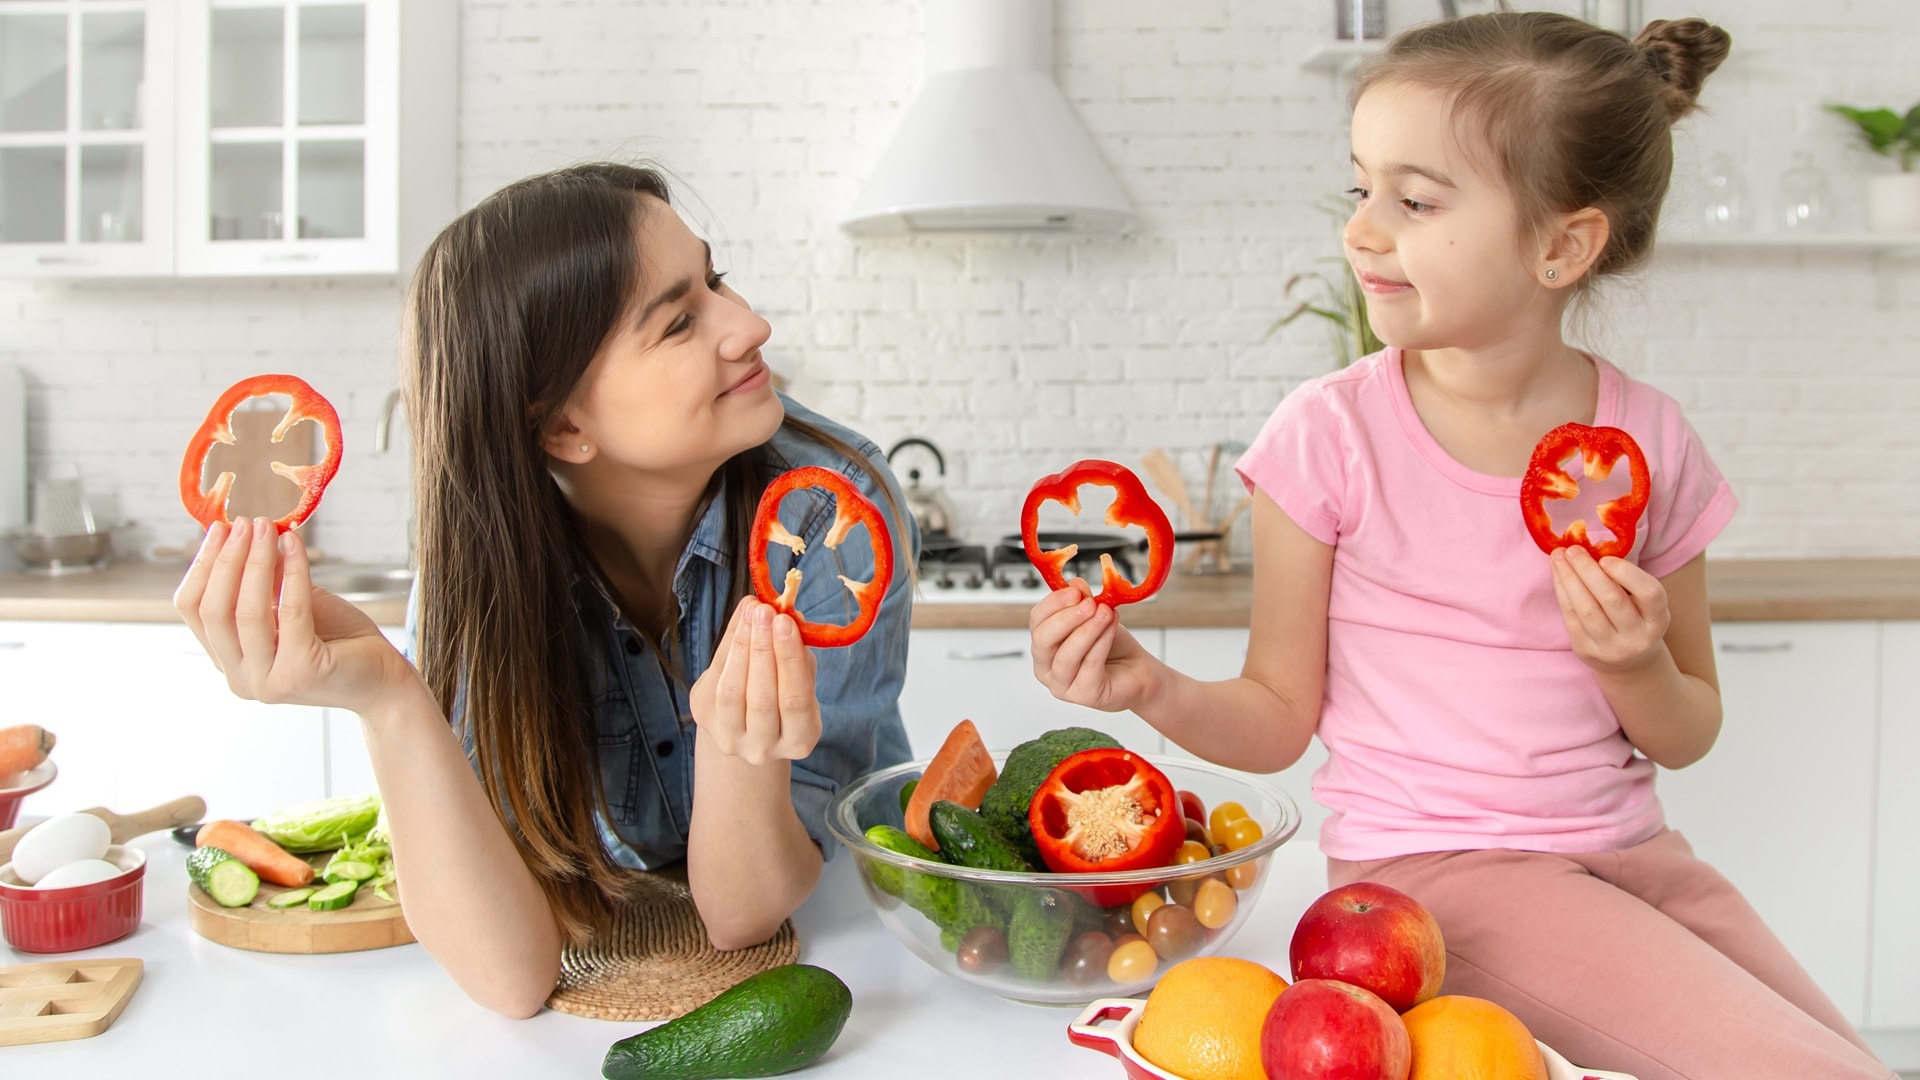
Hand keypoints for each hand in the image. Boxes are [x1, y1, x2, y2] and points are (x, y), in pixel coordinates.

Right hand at [173, 517, 417, 713]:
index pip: (194, 610)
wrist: (383, 679)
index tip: (220, 529)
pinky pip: (290, 612)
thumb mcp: (292, 604)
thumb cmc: (338, 640)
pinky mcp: (301, 672)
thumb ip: (266, 581)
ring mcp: (268, 681)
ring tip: (268, 528)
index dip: (203, 565)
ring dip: (256, 562)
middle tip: (247, 522)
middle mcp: (241, 679)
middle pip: (214, 610)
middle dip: (228, 560)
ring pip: (247, 612)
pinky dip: (293, 573)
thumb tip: (246, 534)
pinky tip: (295, 546)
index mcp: (228, 661)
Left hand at [689, 597, 820, 765]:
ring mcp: (731, 740)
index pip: (796, 700)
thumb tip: (786, 613)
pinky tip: (740, 624)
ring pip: (733, 692)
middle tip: (765, 611)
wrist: (750, 725)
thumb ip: (798, 652)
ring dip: (742, 646)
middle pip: (762, 697)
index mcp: (799, 741)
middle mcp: (763, 749)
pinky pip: (715, 682)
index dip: (790, 660)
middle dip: (763, 649)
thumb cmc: (784, 695)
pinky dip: (727, 648)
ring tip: (752, 612)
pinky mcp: (706, 722)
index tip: (786, 622)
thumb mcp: (801, 679)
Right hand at [1028, 583, 1161, 712]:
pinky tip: (1111, 628)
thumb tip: (1075, 584)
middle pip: (1043, 640)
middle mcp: (1046, 667)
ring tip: (1105, 613)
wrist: (1137, 669)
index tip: (1075, 590)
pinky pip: (1089, 666)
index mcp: (1044, 645)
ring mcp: (1062, 685)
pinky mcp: (1083, 695)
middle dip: (1067, 618)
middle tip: (1089, 604)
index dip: (1054, 603)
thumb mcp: (1096, 616)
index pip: (1037, 621)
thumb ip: (1083, 602)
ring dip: (1087, 630)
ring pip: (1066, 656)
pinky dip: (1101, 643)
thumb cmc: (1112, 646)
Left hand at [1549, 545, 1670, 673]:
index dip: (1627, 574)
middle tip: (1572, 549)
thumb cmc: (1634, 617)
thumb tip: (1592, 548)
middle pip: (1611, 599)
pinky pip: (1570, 617)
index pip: (1649, 593)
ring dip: (1569, 578)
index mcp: (1657, 619)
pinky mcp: (1587, 651)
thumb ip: (1625, 579)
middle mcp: (1638, 637)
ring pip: (1586, 609)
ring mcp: (1611, 648)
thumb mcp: (1641, 601)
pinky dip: (1562, 592)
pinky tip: (1558, 574)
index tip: (1605, 558)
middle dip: (1588, 570)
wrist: (1627, 660)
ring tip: (1558, 556)